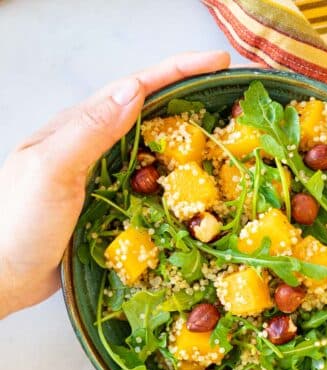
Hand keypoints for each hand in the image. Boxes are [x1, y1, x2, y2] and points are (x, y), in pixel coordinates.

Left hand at [0, 51, 229, 317]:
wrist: (5, 274)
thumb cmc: (19, 223)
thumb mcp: (52, 170)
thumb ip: (91, 131)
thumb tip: (135, 91)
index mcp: (78, 127)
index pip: (134, 88)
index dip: (178, 70)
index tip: (217, 61)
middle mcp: (94, 144)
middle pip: (148, 109)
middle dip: (188, 93)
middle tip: (226, 90)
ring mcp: (105, 173)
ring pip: (152, 143)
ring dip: (185, 132)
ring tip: (218, 128)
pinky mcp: (113, 201)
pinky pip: (150, 179)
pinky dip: (174, 172)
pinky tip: (191, 177)